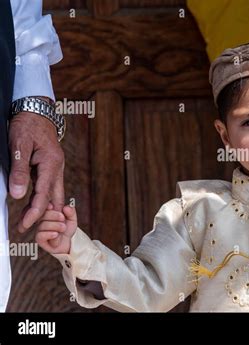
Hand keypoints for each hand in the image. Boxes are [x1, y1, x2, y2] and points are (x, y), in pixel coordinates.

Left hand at [8, 102, 64, 232]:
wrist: (37, 110)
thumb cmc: (27, 125)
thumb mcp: (19, 146)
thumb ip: (19, 171)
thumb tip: (17, 195)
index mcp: (52, 165)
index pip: (43, 196)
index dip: (34, 214)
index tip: (24, 227)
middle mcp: (57, 169)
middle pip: (53, 199)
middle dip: (42, 217)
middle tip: (28, 229)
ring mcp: (55, 168)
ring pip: (53, 194)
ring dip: (43, 208)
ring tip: (29, 221)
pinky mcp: (50, 167)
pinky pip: (48, 187)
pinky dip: (42, 198)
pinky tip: (33, 204)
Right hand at [36, 203, 76, 254]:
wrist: (68, 243)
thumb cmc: (67, 230)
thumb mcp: (72, 219)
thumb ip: (71, 212)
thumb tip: (66, 207)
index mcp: (48, 214)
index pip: (44, 207)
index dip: (47, 206)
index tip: (52, 206)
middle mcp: (42, 221)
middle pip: (43, 215)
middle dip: (55, 215)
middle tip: (63, 219)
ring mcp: (39, 230)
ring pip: (43, 225)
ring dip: (55, 226)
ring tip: (63, 228)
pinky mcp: (39, 239)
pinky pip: (40, 235)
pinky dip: (49, 234)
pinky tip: (56, 234)